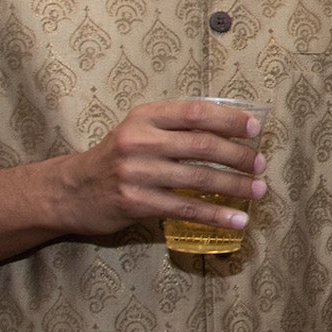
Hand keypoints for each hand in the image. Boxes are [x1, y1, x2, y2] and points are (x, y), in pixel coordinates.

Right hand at [45, 99, 262, 237]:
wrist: (71, 191)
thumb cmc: (115, 159)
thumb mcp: (138, 131)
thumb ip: (174, 127)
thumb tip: (229, 129)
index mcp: (145, 117)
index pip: (195, 112)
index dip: (230, 119)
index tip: (255, 129)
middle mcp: (140, 141)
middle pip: (202, 145)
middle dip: (238, 155)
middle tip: (260, 164)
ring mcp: (137, 173)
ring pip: (198, 178)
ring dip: (235, 185)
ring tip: (258, 190)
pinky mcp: (136, 202)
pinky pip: (186, 208)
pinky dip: (216, 215)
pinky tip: (238, 219)